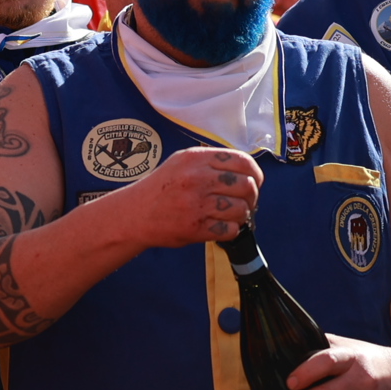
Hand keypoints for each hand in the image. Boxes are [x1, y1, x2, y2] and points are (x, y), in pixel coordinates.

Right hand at [116, 145, 264, 247]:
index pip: (243, 161)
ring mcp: (196, 204)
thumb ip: (211, 162)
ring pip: (241, 209)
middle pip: (247, 186)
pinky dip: (231, 230)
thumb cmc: (161, 188)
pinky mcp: (196, 228)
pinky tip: (221, 226)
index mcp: (196, 159)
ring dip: (242, 215)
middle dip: (252, 197)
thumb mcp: (181, 162)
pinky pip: (230, 229)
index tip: (255, 182)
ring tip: (232, 215)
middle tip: (245, 202)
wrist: (136, 214)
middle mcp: (197, 179)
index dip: (255, 173)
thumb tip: (246, 171)